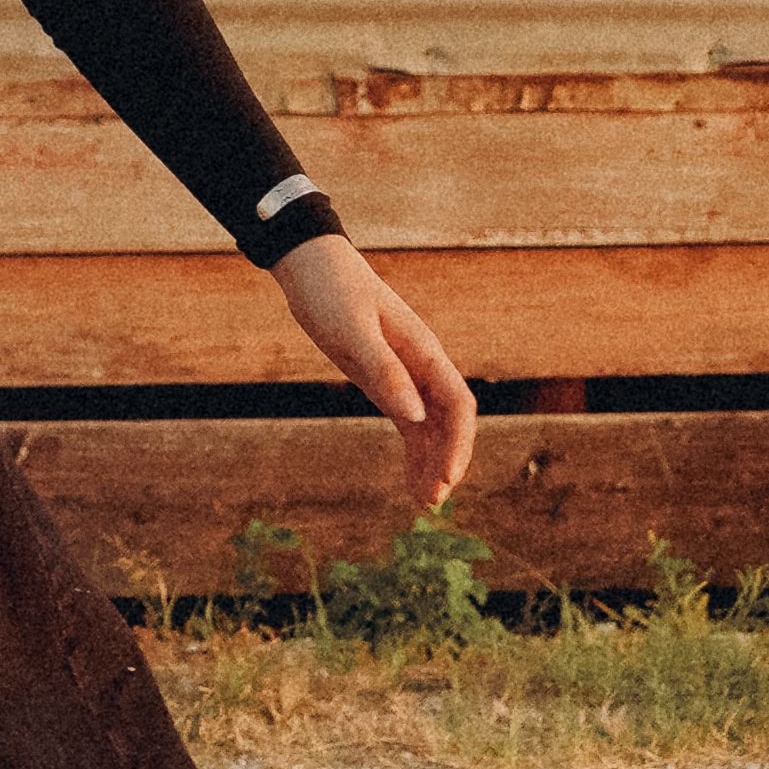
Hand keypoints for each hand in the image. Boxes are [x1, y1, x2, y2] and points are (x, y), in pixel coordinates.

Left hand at [272, 232, 478, 517]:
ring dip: (431, 463)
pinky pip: (409, 423)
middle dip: (447, 461)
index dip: (458, 443)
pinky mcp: (384, 381)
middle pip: (449, 422)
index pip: (457, 405)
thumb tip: (416, 417)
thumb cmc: (331, 291)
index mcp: (423, 351)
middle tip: (431, 502)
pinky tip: (410, 479)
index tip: (447, 478)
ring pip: (431, 427)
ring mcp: (404, 375)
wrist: (309, 266)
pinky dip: (414, 452)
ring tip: (423, 502)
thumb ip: (385, 372)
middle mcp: (421, 365)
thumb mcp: (352, 332)